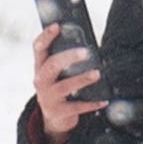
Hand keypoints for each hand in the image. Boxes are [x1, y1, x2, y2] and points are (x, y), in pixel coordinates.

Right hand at [29, 27, 101, 141]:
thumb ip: (67, 59)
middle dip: (69, 57)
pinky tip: (104, 100)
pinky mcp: (57, 112)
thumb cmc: (61, 86)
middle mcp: (40, 80)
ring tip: (97, 73)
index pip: (38, 47)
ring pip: (65, 86)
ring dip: (82, 79)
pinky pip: (76, 107)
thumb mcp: (58, 73)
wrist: (54, 118)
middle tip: (87, 52)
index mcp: (40, 66)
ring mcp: (47, 97)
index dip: (46, 36)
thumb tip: (89, 45)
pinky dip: (92, 103)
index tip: (57, 25)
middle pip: (52, 65)